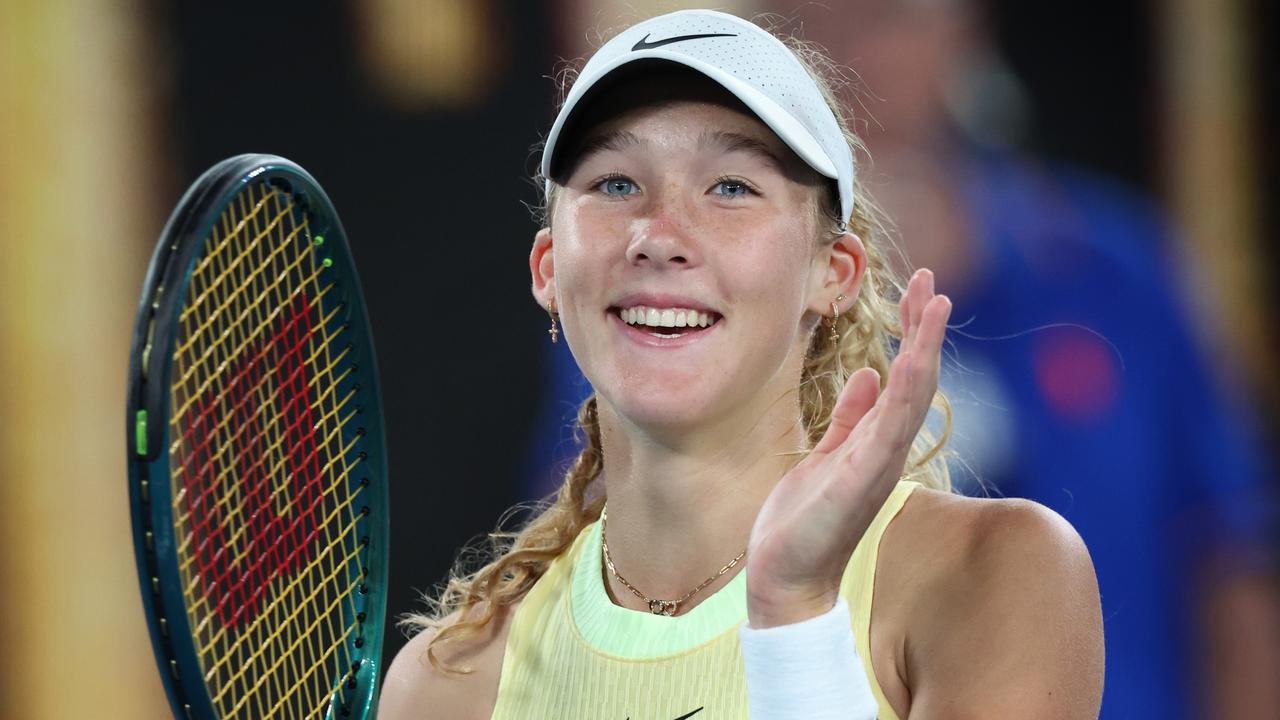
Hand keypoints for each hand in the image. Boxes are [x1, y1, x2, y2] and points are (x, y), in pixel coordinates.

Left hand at [745, 269, 951, 626]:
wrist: (786, 576)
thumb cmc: (804, 521)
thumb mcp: (825, 455)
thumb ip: (849, 418)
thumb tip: (866, 376)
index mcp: (876, 441)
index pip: (904, 376)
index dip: (912, 332)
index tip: (917, 290)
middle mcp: (885, 450)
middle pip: (917, 378)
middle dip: (922, 328)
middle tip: (931, 280)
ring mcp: (877, 465)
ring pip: (912, 397)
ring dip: (923, 348)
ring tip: (933, 303)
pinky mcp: (860, 481)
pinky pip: (888, 430)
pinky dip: (903, 394)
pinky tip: (909, 361)